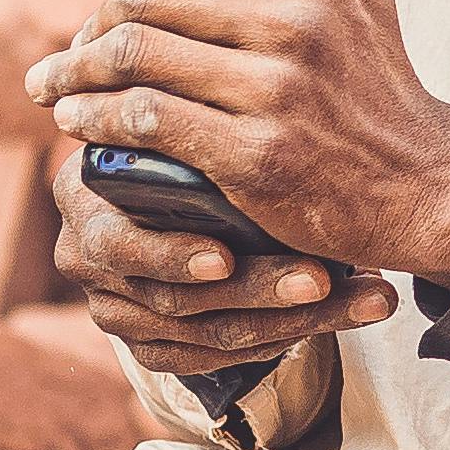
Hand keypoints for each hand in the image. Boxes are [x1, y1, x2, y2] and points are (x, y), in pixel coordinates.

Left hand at [26, 0, 449, 291]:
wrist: (423, 180)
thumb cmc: (377, 71)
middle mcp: (296, 22)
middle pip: (147, 0)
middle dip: (89, 23)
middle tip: (66, 46)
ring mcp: (276, 90)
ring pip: (136, 60)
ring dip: (75, 73)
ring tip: (53, 85)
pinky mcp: (257, 155)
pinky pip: (148, 121)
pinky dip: (98, 120)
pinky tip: (79, 123)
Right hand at [46, 150, 397, 374]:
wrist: (182, 200)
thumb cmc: (190, 143)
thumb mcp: (181, 126)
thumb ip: (193, 117)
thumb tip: (235, 92)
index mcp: (83, 198)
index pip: (121, 243)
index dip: (172, 256)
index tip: (225, 258)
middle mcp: (90, 259)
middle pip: (175, 298)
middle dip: (257, 288)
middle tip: (320, 278)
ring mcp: (120, 311)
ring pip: (214, 334)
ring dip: (298, 315)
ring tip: (366, 295)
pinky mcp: (154, 347)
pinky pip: (227, 357)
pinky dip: (296, 334)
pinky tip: (351, 312)